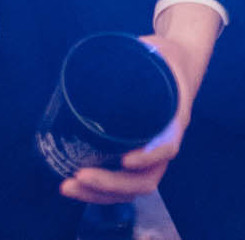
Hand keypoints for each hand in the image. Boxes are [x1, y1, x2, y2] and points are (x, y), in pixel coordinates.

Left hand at [58, 15, 210, 204]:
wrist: (177, 67)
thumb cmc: (165, 60)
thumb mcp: (156, 50)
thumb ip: (137, 51)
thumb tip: (104, 52)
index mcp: (174, 121)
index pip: (166, 147)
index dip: (147, 157)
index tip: (125, 159)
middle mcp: (163, 145)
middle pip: (144, 180)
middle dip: (110, 184)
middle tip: (79, 176)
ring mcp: (150, 156)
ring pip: (131, 189)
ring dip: (99, 194)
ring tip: (67, 186)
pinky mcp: (133, 157)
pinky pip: (120, 184)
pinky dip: (97, 190)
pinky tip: (72, 184)